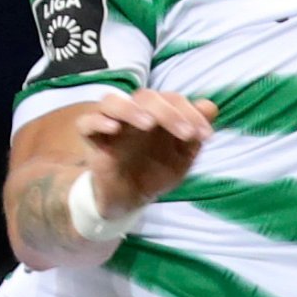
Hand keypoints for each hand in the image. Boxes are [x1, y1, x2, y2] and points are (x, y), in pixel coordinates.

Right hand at [75, 91, 218, 219]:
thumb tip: (210, 106)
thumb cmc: (155, 173)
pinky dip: (98, 121)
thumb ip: (194, 133)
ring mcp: (110, 125)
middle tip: (186, 134)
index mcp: (156, 114)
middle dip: (169, 112)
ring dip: (131, 109)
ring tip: (149, 124)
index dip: (190, 112)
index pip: (171, 99)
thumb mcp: (183, 157)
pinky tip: (114, 129)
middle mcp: (132, 114)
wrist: (130, 200)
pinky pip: (86, 123)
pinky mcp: (92, 140)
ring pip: (111, 101)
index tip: (205, 136)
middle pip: (145, 96)